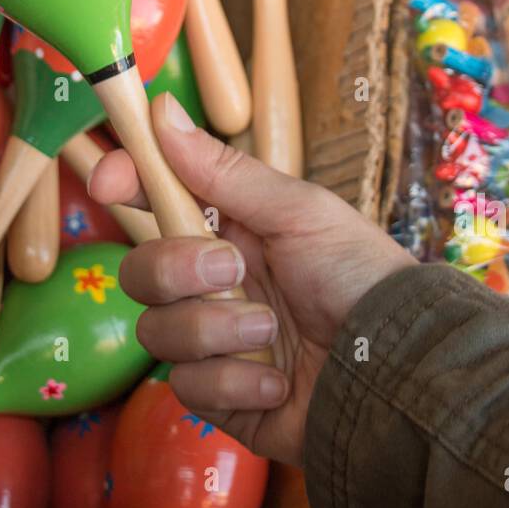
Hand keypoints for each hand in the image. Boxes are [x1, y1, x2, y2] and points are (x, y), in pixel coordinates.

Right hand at [88, 93, 415, 465]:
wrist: (398, 369)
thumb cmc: (360, 277)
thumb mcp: (299, 212)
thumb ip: (223, 171)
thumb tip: (164, 111)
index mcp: (231, 228)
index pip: (157, 199)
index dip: (127, 183)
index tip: (110, 181)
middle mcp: (213, 283)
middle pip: (140, 270)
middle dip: (178, 269)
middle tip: (234, 270)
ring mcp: (214, 341)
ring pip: (157, 331)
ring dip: (217, 329)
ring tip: (274, 333)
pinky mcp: (221, 397)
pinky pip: (188, 387)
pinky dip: (236, 382)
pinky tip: (279, 382)